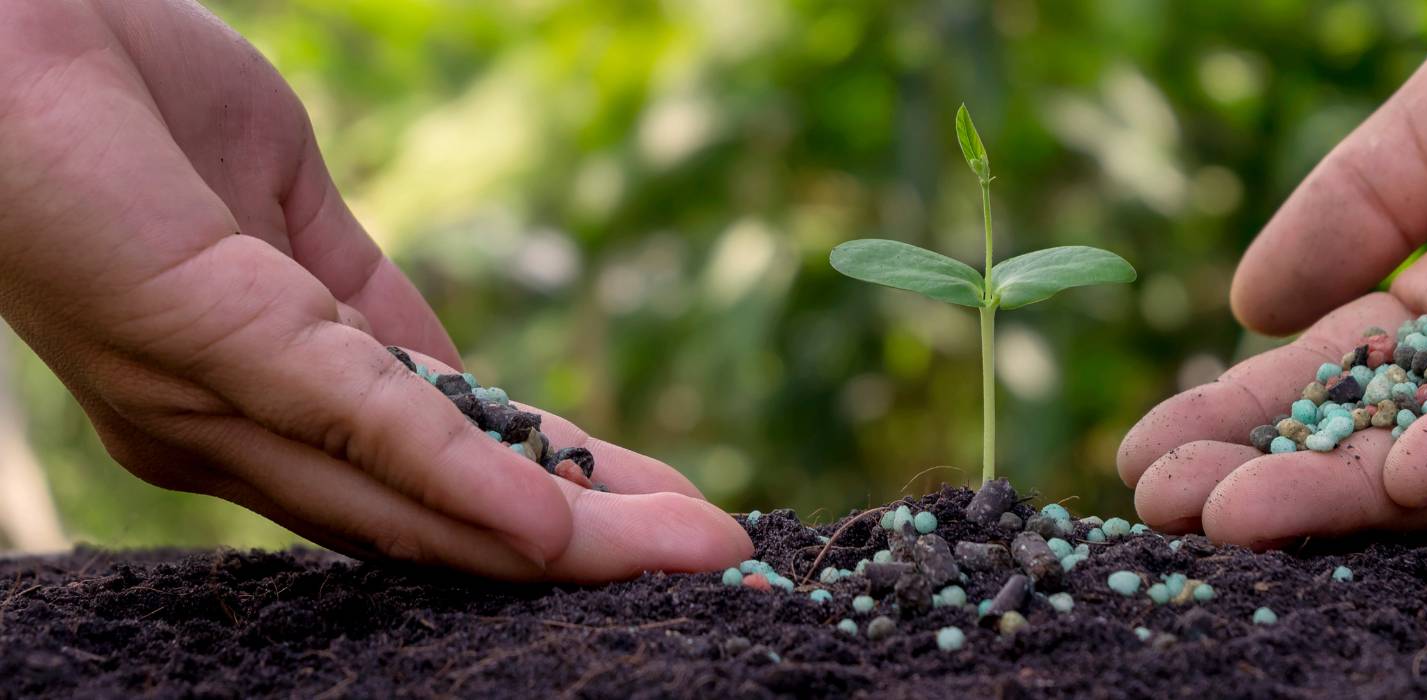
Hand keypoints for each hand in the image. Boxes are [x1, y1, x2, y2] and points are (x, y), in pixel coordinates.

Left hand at [0, 0, 748, 580]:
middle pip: (436, 518)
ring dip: (565, 542)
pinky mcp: (210, 346)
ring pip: (416, 500)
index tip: (662, 521)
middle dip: (587, 546)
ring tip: (688, 554)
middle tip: (716, 563)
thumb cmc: (111, 88)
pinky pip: (364, 427)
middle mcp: (231, 431)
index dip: (552, 500)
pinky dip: (468, 486)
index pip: (429, 469)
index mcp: (255, 390)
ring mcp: (217, 402)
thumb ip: (364, 307)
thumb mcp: (285, 212)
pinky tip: (558, 529)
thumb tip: (459, 380)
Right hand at [1117, 0, 1426, 546]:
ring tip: (1242, 515)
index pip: (1351, 367)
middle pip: (1399, 428)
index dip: (1252, 411)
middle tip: (1168, 515)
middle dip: (1286, 476)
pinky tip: (1402, 476)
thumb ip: (1367, 196)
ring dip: (1359, 490)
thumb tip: (1250, 307)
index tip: (1148, 454)